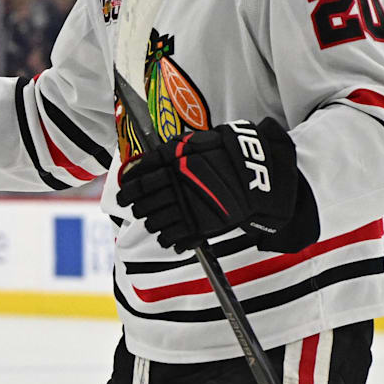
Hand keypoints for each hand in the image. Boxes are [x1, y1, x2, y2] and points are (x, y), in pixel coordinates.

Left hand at [117, 118, 317, 252]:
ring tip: (151, 223)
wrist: (259, 173)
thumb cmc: (228, 154)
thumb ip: (169, 153)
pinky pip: (174, 237)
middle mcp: (176, 184)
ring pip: (156, 220)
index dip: (128, 189)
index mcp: (173, 162)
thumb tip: (142, 164)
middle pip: (144, 201)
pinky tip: (166, 238)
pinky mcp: (200, 225)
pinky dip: (167, 239)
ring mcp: (187, 206)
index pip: (139, 178)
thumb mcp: (197, 143)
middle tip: (136, 209)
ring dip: (150, 222)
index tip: (124, 194)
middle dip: (137, 207)